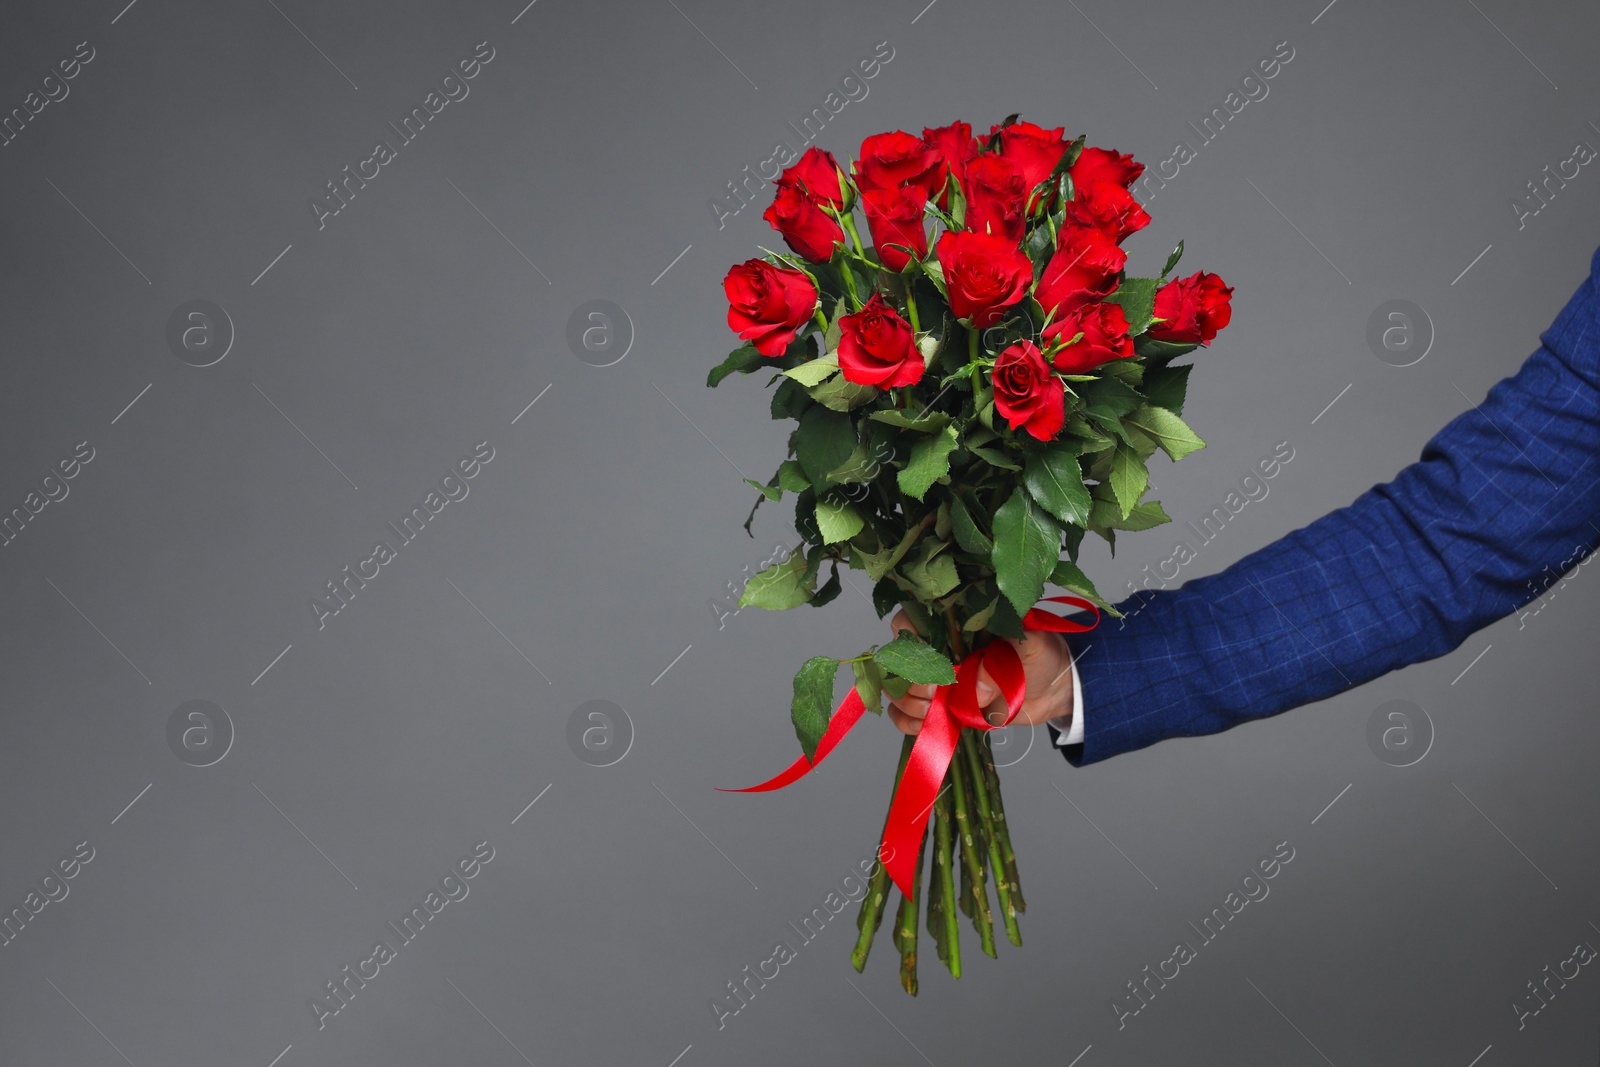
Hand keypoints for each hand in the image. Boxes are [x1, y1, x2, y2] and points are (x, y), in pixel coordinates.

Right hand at [883, 610, 1074, 735]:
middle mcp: (937, 649)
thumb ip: (1001, 661)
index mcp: (952, 623)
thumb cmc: (1041, 654)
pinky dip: (908, 724)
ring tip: (933, 711)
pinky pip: (907, 715)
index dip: (909, 642)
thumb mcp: (1029, 646)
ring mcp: (936, 679)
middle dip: (909, 681)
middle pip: (897, 660)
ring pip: (897, 689)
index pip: (909, 622)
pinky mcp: (941, 706)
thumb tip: (973, 690)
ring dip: (907, 703)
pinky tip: (925, 727)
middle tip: (934, 693)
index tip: (929, 661)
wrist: (1055, 687)